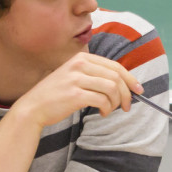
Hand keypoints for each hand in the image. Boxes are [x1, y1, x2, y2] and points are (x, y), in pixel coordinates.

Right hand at [13, 52, 144, 127]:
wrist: (33, 107)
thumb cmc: (56, 95)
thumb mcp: (74, 76)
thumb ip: (94, 75)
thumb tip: (123, 84)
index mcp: (81, 58)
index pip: (114, 66)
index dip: (130, 78)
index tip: (139, 90)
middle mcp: (79, 64)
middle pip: (116, 76)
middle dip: (126, 93)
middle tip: (127, 106)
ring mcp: (76, 78)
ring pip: (112, 88)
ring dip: (117, 102)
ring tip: (110, 110)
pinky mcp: (75, 94)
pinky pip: (102, 100)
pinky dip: (107, 108)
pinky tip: (102, 113)